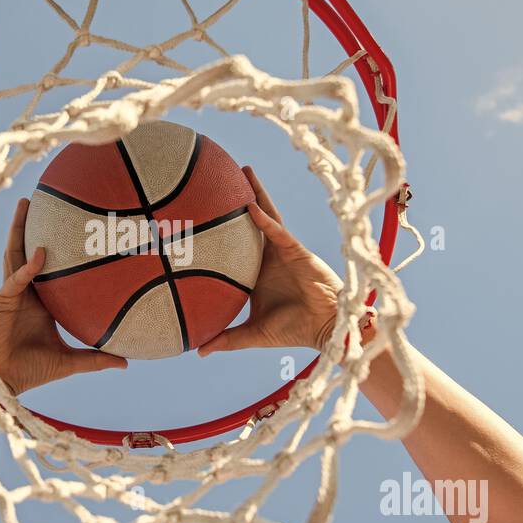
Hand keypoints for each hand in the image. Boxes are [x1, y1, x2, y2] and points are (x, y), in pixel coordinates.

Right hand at [0, 198, 127, 394]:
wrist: (1, 382)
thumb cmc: (30, 371)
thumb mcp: (69, 362)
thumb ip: (96, 359)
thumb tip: (126, 363)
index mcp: (40, 301)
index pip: (48, 268)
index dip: (53, 247)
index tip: (70, 228)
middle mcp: (26, 292)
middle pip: (27, 250)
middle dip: (31, 226)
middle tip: (42, 199)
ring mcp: (12, 293)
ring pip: (15, 254)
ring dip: (20, 230)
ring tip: (26, 204)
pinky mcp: (1, 300)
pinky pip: (16, 279)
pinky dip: (28, 267)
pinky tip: (39, 253)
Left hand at [197, 167, 342, 354]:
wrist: (324, 329)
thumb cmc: (292, 330)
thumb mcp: (253, 333)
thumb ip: (227, 338)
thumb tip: (198, 350)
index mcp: (255, 271)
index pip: (235, 244)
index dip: (222, 228)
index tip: (201, 214)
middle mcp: (267, 256)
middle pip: (249, 222)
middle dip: (238, 199)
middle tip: (219, 178)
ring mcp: (282, 250)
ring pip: (266, 217)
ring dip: (255, 194)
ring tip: (242, 171)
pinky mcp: (297, 250)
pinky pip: (278, 231)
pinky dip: (265, 219)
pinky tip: (252, 206)